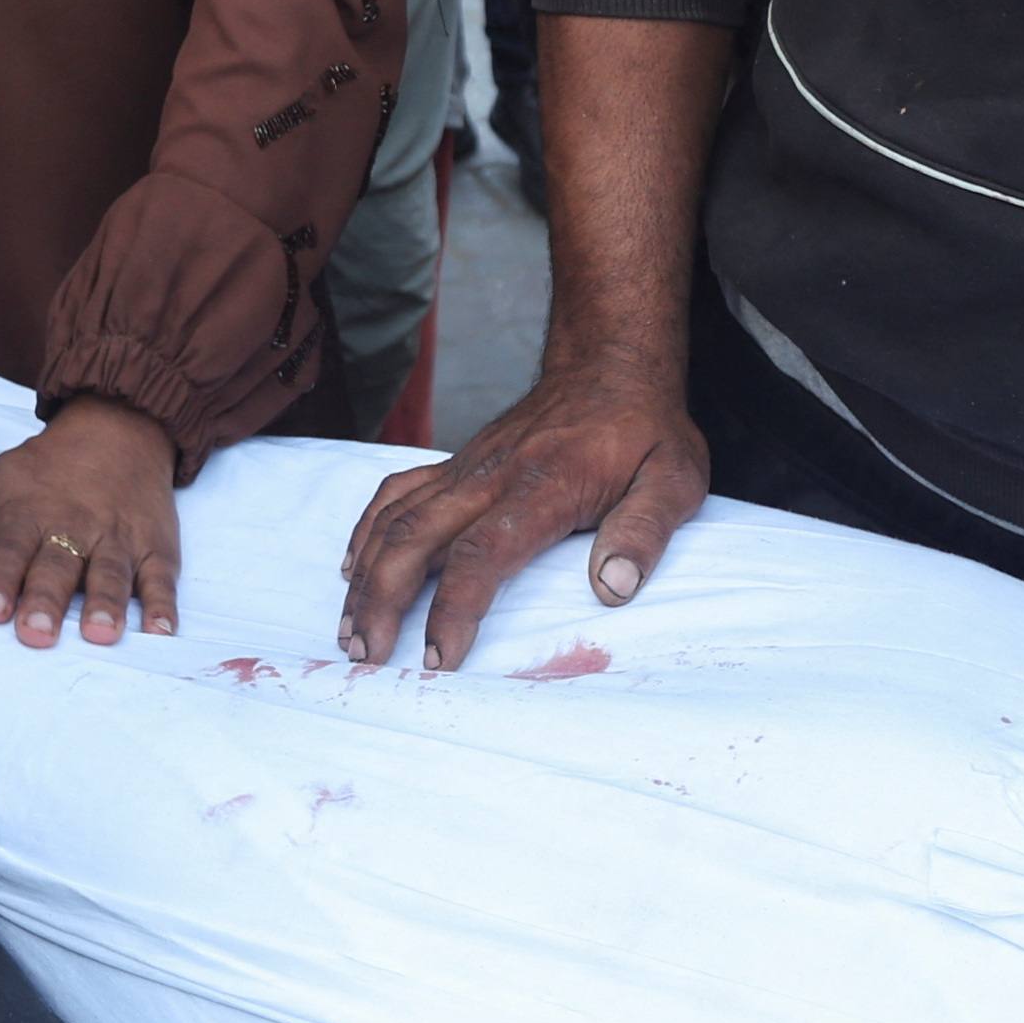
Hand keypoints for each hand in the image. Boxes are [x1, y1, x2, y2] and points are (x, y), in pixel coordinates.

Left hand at [0, 397, 182, 647]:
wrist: (119, 428)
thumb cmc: (44, 468)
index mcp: (28, 514)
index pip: (9, 548)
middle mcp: (74, 527)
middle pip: (58, 566)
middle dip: (46, 600)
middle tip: (36, 633)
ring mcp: (119, 538)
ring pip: (111, 573)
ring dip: (106, 604)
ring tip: (100, 634)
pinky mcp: (157, 546)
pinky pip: (162, 577)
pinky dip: (163, 604)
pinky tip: (161, 631)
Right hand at [341, 363, 710, 668]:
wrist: (612, 364)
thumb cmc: (645, 430)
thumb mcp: (674, 478)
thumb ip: (644, 531)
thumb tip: (614, 587)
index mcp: (543, 486)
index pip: (482, 553)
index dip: (453, 609)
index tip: (440, 658)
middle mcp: (490, 476)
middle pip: (415, 538)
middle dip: (382, 600)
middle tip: (366, 656)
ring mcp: (467, 468)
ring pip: (396, 519)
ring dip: (365, 577)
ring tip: (349, 632)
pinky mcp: (457, 463)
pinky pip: (396, 492)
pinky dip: (366, 530)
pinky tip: (352, 567)